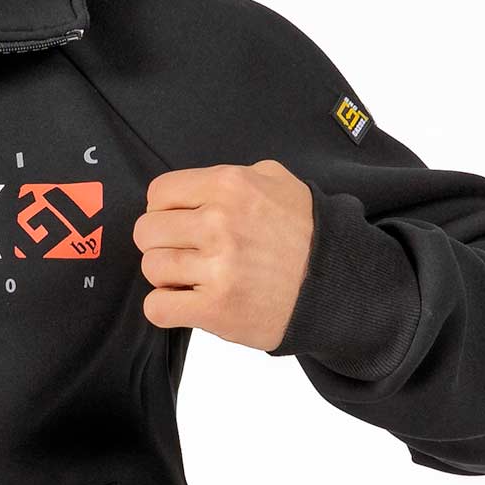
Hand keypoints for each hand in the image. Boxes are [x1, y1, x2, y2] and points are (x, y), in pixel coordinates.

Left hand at [131, 160, 312, 349]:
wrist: (338, 285)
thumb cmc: (307, 235)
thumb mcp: (279, 182)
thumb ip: (236, 175)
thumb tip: (195, 187)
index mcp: (229, 186)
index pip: (159, 193)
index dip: (163, 210)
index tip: (179, 223)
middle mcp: (220, 223)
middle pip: (146, 231)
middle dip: (162, 243)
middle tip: (186, 254)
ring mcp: (218, 267)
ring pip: (151, 268)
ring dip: (166, 277)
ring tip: (193, 278)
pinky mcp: (216, 309)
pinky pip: (157, 307)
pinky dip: (165, 308)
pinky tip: (187, 302)